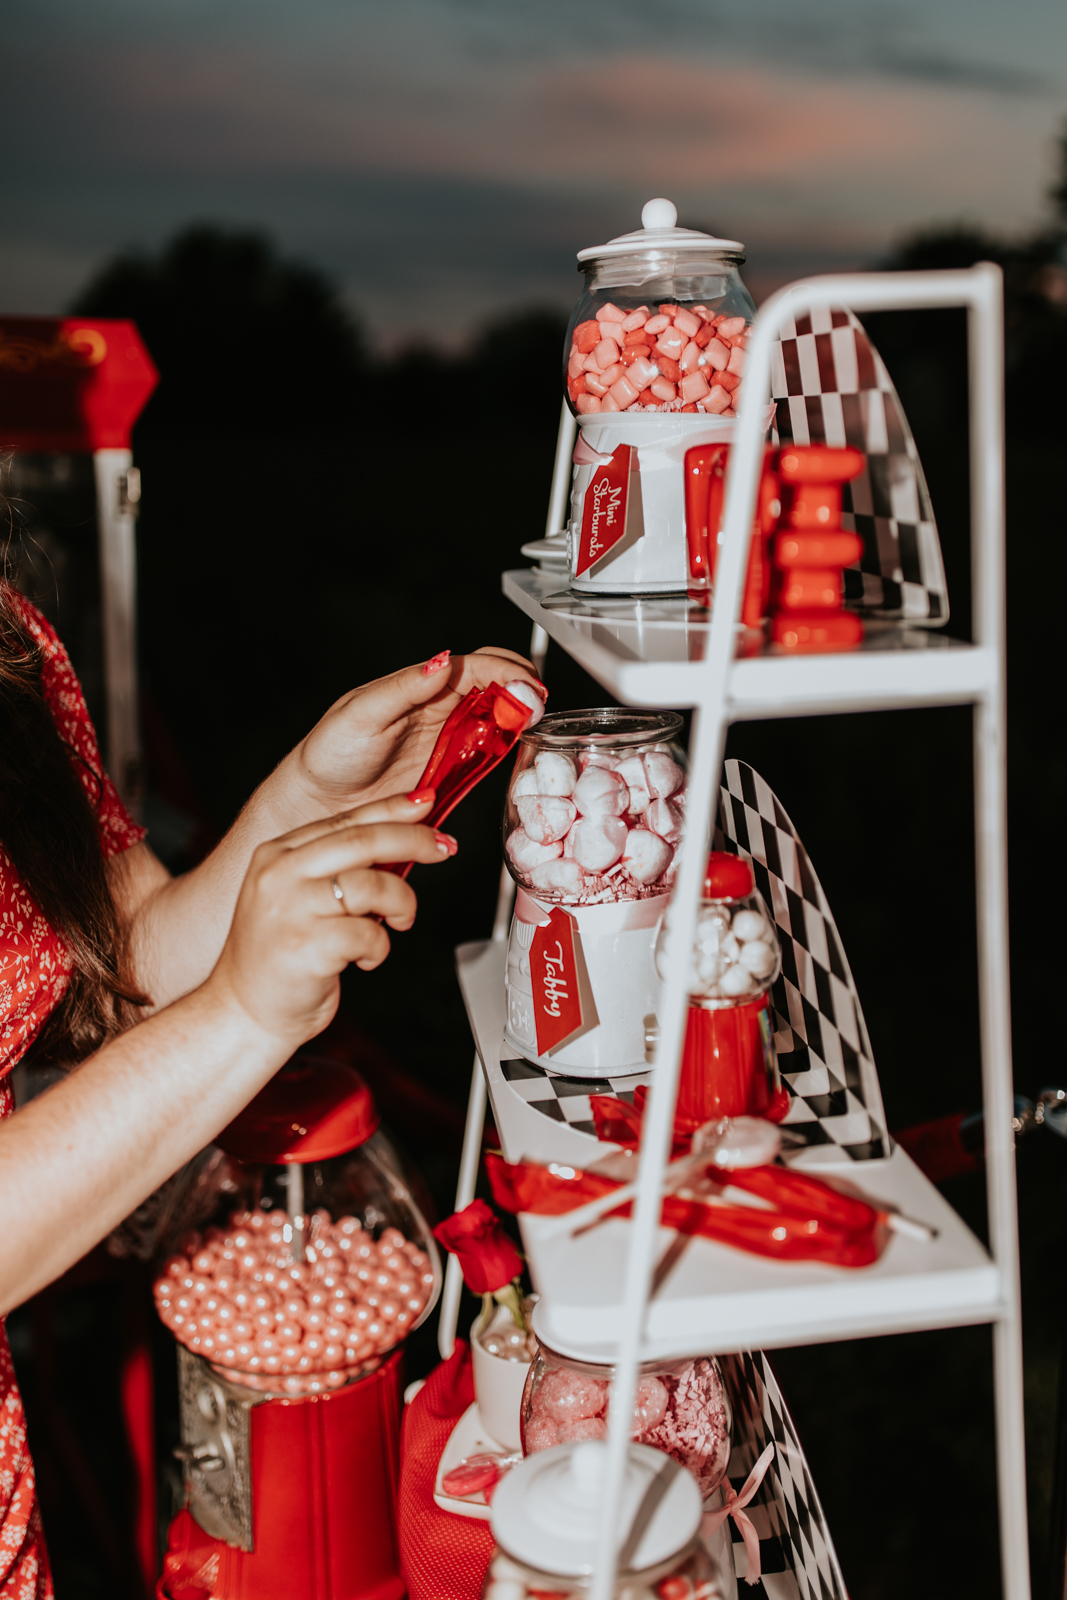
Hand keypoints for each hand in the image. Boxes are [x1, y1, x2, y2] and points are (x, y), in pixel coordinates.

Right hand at [207, 792, 450, 1047]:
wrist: (243, 1011)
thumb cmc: (279, 956)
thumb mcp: (298, 895)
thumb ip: (337, 866)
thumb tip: (401, 838)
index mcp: (277, 854)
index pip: (345, 819)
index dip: (392, 808)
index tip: (427, 802)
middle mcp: (279, 874)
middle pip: (362, 841)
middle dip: (413, 841)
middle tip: (442, 848)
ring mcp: (289, 910)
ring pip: (373, 886)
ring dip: (401, 904)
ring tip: (398, 920)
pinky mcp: (305, 947)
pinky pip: (369, 934)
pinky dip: (380, 947)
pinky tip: (367, 957)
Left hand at [288, 648, 543, 813]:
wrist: (319, 804)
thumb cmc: (330, 754)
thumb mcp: (362, 713)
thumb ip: (404, 688)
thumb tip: (441, 661)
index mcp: (420, 685)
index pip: (475, 665)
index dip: (504, 670)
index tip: (524, 684)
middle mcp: (439, 708)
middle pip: (496, 686)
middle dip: (522, 688)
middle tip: (535, 705)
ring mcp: (449, 740)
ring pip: (498, 719)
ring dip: (520, 717)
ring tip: (532, 723)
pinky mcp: (452, 773)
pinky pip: (489, 756)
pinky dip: (508, 749)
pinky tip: (515, 750)